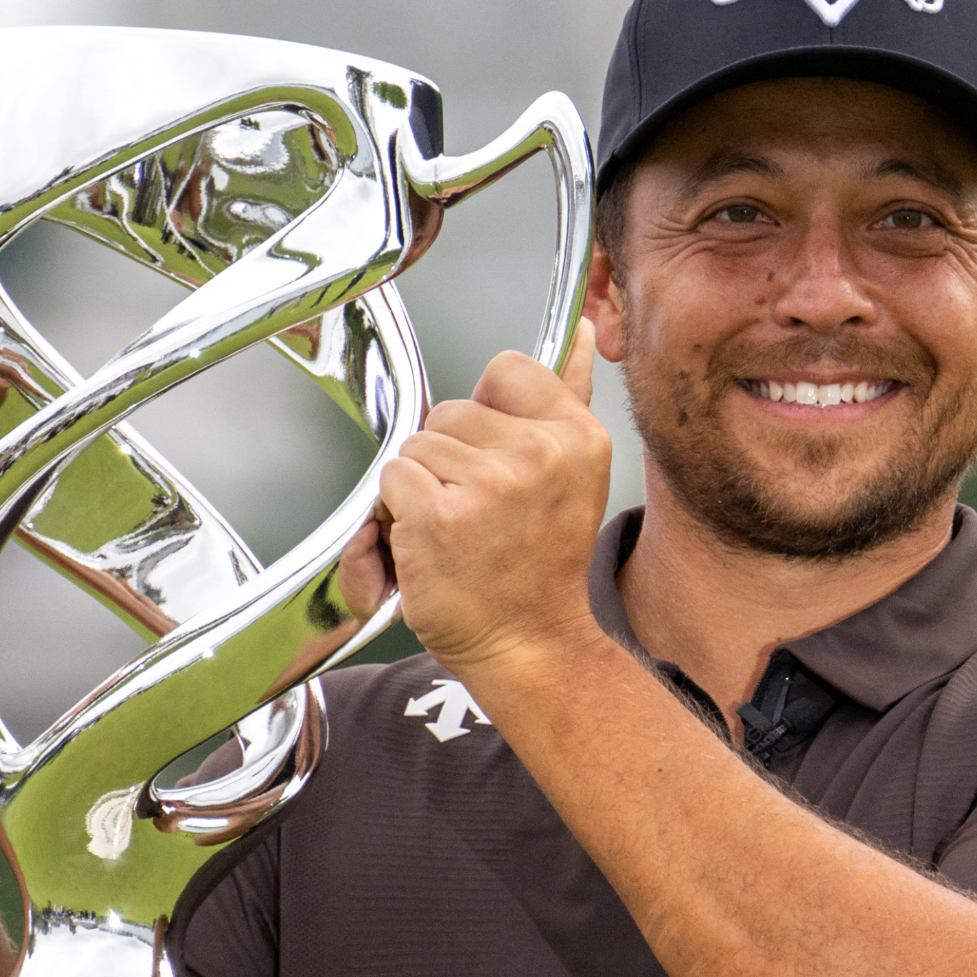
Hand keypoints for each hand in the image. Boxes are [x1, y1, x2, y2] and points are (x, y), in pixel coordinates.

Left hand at [379, 320, 612, 673]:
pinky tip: (430, 543)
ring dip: (420, 487)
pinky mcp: (439, 514)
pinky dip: (396, 513)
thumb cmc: (540, 569)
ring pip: (417, 446)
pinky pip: (392, 479)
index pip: (507, 370)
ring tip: (456, 531)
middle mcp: (540, 453)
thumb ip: (567, 398)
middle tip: (479, 511)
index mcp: (578, 436)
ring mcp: (489, 483)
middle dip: (448, 457)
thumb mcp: (573, 476)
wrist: (530, 644)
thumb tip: (584, 332)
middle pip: (450, 410)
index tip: (499, 459)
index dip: (487, 414)